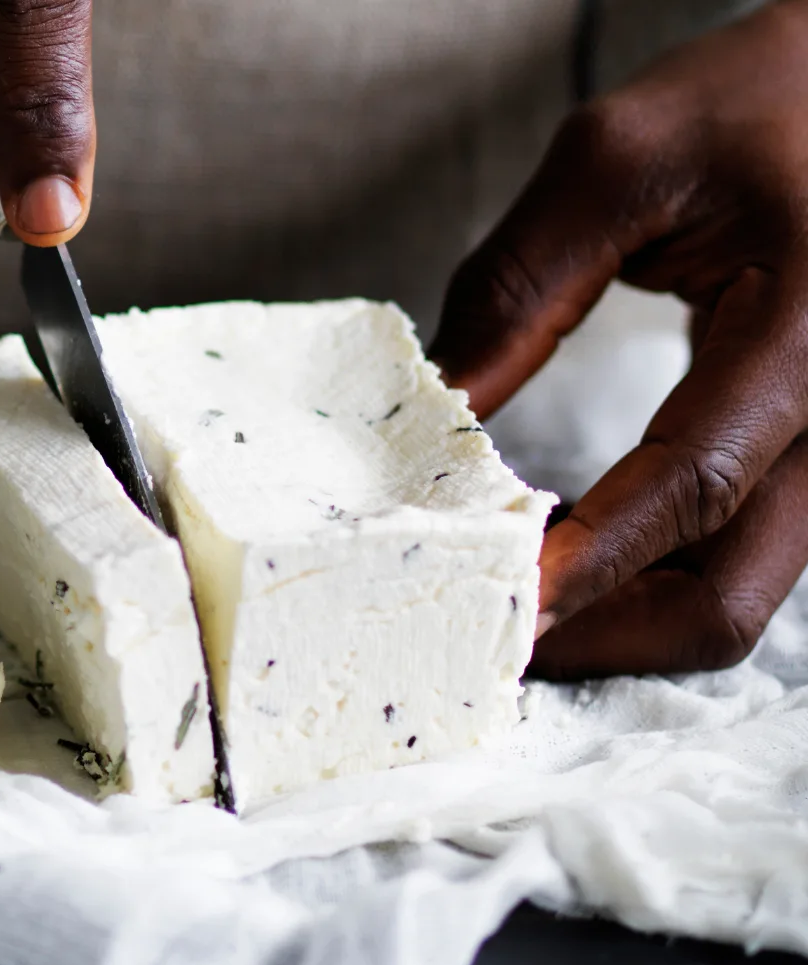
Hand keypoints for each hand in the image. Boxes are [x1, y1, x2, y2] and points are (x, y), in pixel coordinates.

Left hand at [431, 0, 807, 678]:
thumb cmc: (759, 100)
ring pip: (739, 591)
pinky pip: (739, 550)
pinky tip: (568, 547)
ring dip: (624, 616)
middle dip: (602, 633)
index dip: (587, 561)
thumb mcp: (617, 162)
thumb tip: (436, 406)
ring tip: (513, 595)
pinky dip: (650, 573)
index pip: (693, 484)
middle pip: (731, 592)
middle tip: (485, 630)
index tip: (495, 604)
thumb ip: (518, 285)